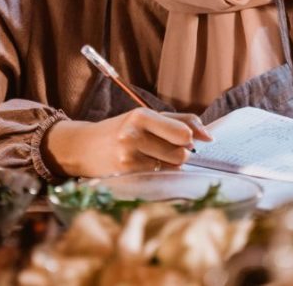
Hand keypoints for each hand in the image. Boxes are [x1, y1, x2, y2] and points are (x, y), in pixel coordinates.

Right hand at [42, 108, 212, 176]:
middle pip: (181, 153)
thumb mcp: (145, 117)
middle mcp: (133, 135)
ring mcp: (128, 157)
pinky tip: (140, 165)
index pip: (183, 132)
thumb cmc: (120, 130)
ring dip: (167, 163)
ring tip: (149, 155)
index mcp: (140, 115)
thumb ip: (180, 121)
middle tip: (161, 147)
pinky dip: (155, 171)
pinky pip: (158, 176)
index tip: (187, 138)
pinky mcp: (126, 175)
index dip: (190, 138)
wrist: (82, 147)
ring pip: (171, 166)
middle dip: (179, 152)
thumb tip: (209, 136)